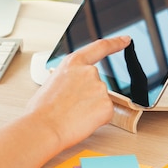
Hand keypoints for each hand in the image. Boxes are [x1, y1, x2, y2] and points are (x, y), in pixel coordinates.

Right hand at [26, 35, 131, 149]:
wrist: (43, 127)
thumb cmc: (41, 109)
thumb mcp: (53, 82)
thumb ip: (70, 78)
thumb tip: (74, 87)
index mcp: (74, 63)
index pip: (100, 47)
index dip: (116, 43)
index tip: (126, 40)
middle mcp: (90, 71)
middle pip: (97, 83)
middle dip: (88, 96)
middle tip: (71, 107)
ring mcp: (100, 88)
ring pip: (100, 100)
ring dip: (90, 108)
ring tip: (72, 115)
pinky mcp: (107, 106)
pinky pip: (105, 113)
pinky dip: (96, 119)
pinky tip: (81, 121)